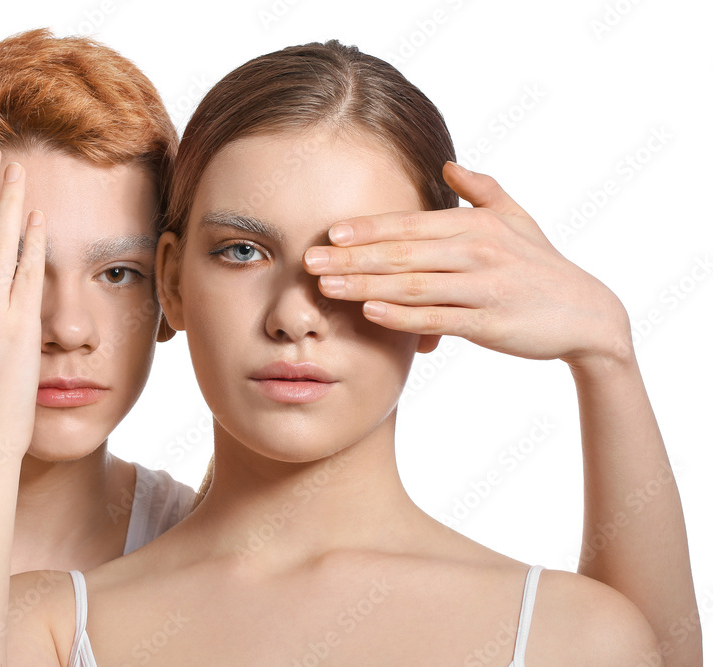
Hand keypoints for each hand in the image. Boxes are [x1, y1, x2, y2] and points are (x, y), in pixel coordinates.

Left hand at [303, 161, 631, 365]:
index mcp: (475, 225)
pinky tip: (370, 313)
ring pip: (412, 285)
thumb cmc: (541, 265)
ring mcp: (482, 288)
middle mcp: (476, 252)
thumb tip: (449, 163)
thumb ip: (481, 190)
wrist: (587, 313)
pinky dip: (402, 316)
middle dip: (351, 257)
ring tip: (326, 287)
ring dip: (365, 285)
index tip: (329, 232)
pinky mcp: (489, 323)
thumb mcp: (517, 218)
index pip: (410, 225)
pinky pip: (437, 318)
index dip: (368, 228)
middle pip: (401, 254)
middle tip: (309, 260)